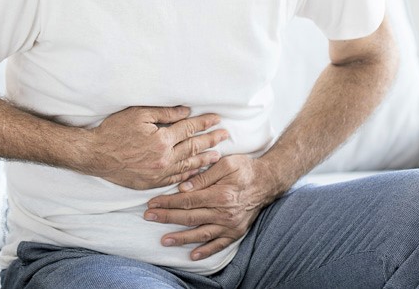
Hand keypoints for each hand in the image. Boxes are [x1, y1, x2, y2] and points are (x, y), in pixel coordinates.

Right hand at [87, 106, 228, 189]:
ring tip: (218, 155)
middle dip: (211, 140)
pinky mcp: (151, 183)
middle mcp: (164, 158)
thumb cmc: (114, 130)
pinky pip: (176, 179)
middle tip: (226, 135)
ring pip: (188, 166)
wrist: (95, 154)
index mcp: (162, 139)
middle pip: (194, 148)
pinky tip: (197, 171)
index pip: (189, 129)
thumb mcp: (138, 114)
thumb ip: (164, 113)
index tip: (217, 119)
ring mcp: (158, 173)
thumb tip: (186, 111)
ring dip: (204, 159)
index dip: (204, 123)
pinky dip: (189, 175)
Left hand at [143, 154, 279, 260]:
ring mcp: (231, 224)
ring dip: (181, 238)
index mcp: (221, 194)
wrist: (268, 181)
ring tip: (164, 240)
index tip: (152, 203)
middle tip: (149, 217)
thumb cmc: (246, 168)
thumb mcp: (226, 164)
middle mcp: (225, 212)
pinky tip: (193, 255)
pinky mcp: (236, 232)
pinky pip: (219, 244)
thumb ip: (204, 176)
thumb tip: (183, 188)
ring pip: (201, 234)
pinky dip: (206, 251)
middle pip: (190, 217)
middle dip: (167, 218)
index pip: (188, 200)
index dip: (168, 202)